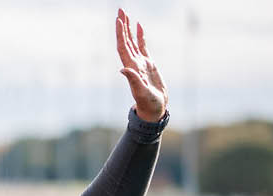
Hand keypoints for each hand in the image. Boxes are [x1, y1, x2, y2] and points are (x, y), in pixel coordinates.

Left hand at [116, 8, 167, 122]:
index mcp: (130, 67)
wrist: (154, 109)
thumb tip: (123, 69)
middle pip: (125, 41)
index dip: (120, 34)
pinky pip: (143, 46)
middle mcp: (133, 63)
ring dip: (128, 29)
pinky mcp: (149, 64)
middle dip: (122, 26)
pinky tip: (139, 26)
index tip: (119, 20)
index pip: (123, 47)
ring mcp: (140, 63)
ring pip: (132, 42)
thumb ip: (133, 80)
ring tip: (126, 15)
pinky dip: (140, 36)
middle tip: (120, 10)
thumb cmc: (148, 103)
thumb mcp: (141, 92)